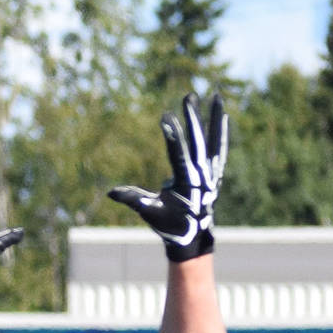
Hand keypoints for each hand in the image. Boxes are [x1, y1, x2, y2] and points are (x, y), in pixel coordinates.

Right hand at [108, 92, 227, 260]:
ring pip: (214, 141)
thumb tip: (111, 192)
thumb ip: (133, 199)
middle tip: (189, 96)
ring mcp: (211, 174)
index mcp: (186, 185)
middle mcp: (202, 176)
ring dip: (214, 118)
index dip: (173, 135)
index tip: (166, 115)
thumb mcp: (150, 212)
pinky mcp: (215, 173)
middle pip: (198, 142)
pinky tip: (222, 115)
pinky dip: (221, 132)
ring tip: (216, 95)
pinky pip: (219, 148)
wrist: (192, 237)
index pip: (179, 155)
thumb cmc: (168, 224)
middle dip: (193, 119)